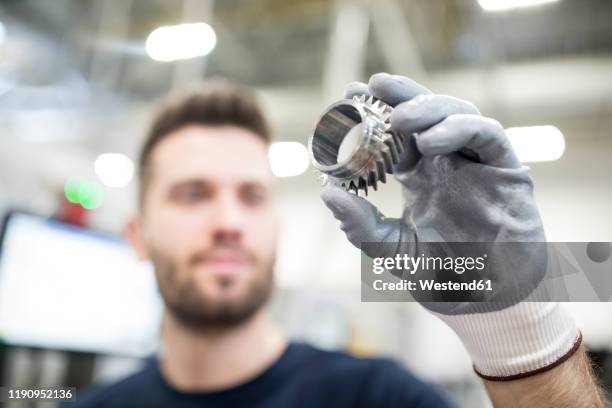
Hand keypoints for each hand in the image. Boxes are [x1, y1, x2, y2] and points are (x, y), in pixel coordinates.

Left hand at [320, 73, 579, 379]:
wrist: (484, 299)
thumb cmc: (440, 271)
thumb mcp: (391, 248)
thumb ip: (360, 224)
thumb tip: (326, 193)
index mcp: (420, 173)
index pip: (398, 132)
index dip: (376, 109)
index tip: (350, 93)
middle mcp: (449, 161)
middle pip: (427, 113)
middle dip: (401, 94)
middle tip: (373, 87)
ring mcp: (477, 162)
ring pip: (457, 114)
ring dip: (428, 109)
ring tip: (400, 120)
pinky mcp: (506, 170)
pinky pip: (488, 135)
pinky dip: (460, 129)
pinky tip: (431, 141)